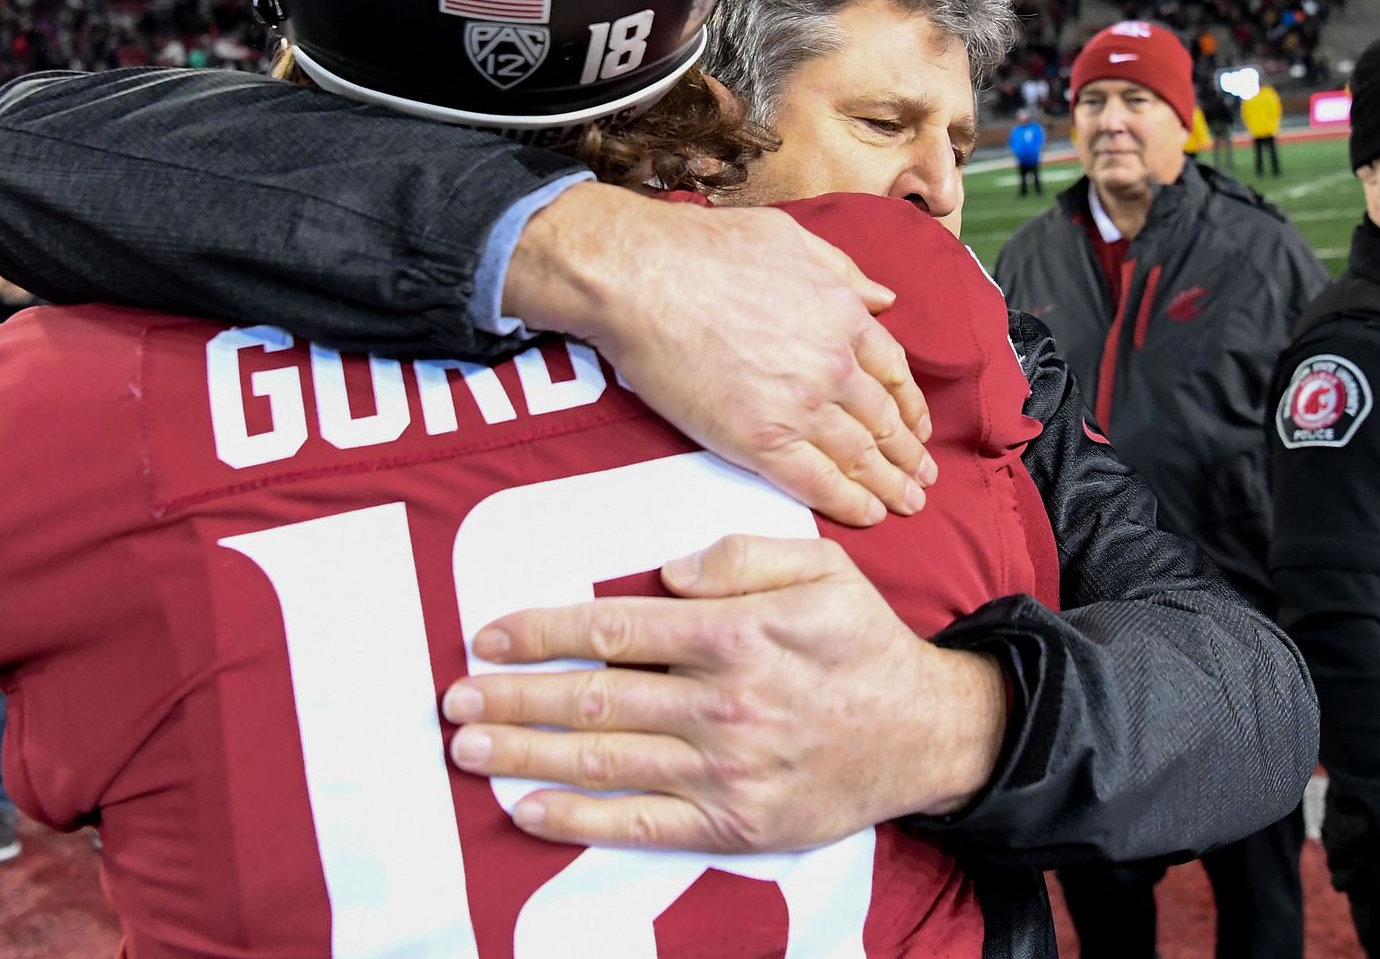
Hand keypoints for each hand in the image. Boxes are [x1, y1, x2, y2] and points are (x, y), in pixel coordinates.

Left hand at [442, 534, 1010, 852]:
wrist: (926, 733)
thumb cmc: (865, 644)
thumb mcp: (820, 567)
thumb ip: (741, 555)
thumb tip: (666, 572)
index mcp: (735, 633)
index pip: (613, 630)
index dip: (542, 632)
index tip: (488, 636)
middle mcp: (722, 702)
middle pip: (591, 700)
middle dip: (512, 699)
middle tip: (453, 700)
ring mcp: (725, 767)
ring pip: (603, 760)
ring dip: (524, 756)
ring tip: (468, 749)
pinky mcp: (733, 821)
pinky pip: (639, 824)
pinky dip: (577, 820)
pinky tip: (528, 811)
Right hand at [503, 186, 935, 527]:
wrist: (642, 276)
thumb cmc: (705, 248)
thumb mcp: (792, 238)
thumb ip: (844, 272)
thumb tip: (883, 297)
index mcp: (842, 316)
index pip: (894, 372)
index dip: (911, 405)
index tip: (919, 426)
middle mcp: (832, 365)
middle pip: (885, 421)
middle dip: (908, 454)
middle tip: (923, 478)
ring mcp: (799, 406)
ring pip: (860, 457)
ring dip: (889, 485)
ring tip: (907, 504)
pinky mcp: (759, 441)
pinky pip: (817, 482)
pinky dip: (848, 503)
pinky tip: (868, 515)